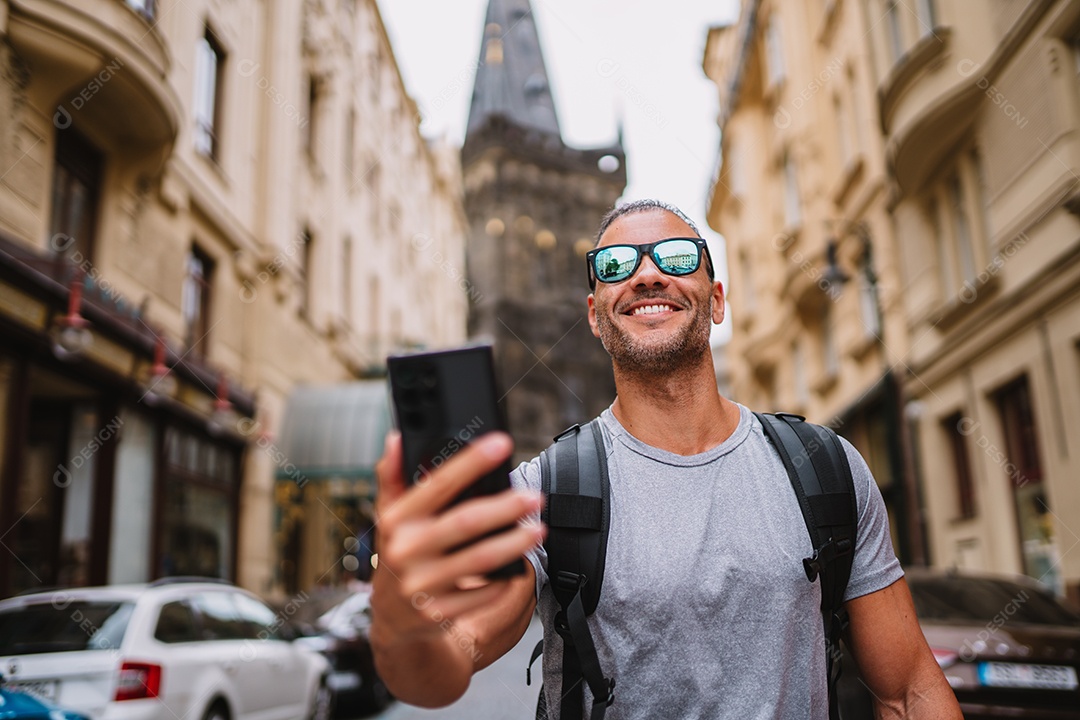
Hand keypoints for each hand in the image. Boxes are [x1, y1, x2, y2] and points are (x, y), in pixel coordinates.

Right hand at [370, 430, 543, 647]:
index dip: (471, 461)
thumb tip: (396, 438)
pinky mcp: (440, 611)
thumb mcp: (388, 516)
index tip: (501, 443)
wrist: (394, 619)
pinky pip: (483, 592)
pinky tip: (519, 564)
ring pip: (480, 559)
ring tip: (538, 529)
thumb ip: (392, 477)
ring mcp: (423, 584)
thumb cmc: (399, 555)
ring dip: (515, 543)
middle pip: (466, 523)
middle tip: (534, 497)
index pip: (437, 484)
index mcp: (396, 520)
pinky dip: (505, 578)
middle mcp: (406, 551)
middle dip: (505, 507)